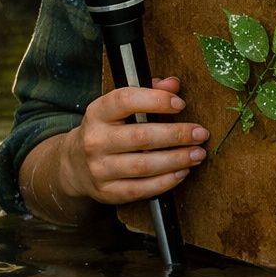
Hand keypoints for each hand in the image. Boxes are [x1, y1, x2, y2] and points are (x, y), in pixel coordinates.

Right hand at [58, 77, 208, 205]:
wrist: (74, 164)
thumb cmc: (108, 129)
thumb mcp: (119, 107)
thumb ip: (148, 91)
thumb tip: (173, 84)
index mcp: (98, 112)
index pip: (125, 101)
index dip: (156, 100)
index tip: (181, 104)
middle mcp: (95, 140)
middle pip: (140, 137)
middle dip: (176, 135)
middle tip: (201, 134)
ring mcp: (99, 169)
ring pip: (143, 165)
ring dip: (176, 160)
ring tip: (198, 154)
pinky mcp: (106, 192)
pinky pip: (140, 189)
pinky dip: (165, 182)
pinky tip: (182, 172)